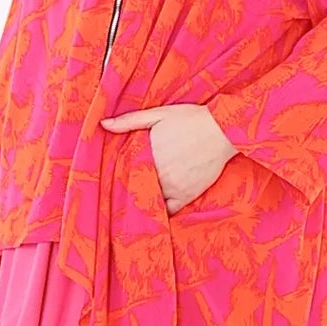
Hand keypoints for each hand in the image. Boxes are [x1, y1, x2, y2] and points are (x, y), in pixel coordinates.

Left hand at [99, 102, 235, 213]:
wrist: (222, 130)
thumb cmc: (190, 119)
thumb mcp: (158, 114)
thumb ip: (130, 121)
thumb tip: (104, 124)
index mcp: (148, 156)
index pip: (124, 172)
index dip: (118, 175)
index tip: (113, 176)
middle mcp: (159, 175)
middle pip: (136, 188)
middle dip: (130, 187)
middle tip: (124, 188)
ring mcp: (174, 188)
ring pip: (151, 201)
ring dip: (145, 199)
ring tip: (139, 198)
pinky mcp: (187, 196)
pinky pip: (170, 211)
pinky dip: (162, 211)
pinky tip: (157, 208)